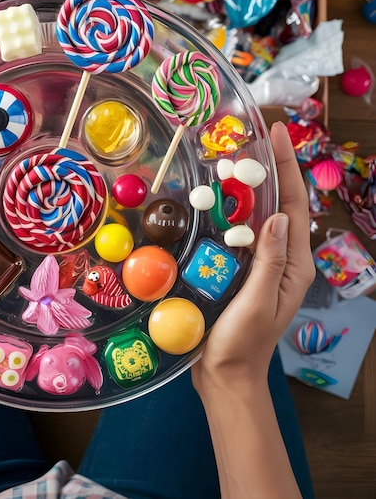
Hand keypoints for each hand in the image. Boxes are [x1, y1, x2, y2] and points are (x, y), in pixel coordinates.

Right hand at [192, 121, 314, 395]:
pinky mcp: (236, 266)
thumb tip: (274, 215)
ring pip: (254, 214)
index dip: (286, 167)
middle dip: (268, 169)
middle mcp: (279, 257)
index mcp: (293, 263)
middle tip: (250, 138)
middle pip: (277, 203)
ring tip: (231, 158)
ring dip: (246, 185)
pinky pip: (234, 231)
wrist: (224, 372)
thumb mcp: (259, 301)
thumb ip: (268, 260)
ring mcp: (257, 261)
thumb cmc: (243, 341)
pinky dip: (227, 209)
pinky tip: (213, 196)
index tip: (277, 134)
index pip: (293, 206)